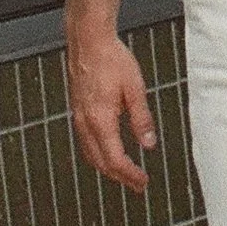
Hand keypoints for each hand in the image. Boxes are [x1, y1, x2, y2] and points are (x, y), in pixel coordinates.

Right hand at [67, 23, 157, 191]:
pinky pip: (85, 142)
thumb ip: (142, 118)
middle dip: (120, 177)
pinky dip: (98, 154)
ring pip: (91, 155)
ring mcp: (79, 118)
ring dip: (108, 168)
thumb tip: (149, 143)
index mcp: (101, 120)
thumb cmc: (111, 59)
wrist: (88, 41)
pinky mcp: (77, 111)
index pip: (115, 159)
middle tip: (137, 184)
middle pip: (101, 163)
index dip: (130, 175)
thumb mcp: (135, 88)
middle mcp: (86, 123)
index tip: (143, 182)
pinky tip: (108, 151)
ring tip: (125, 173)